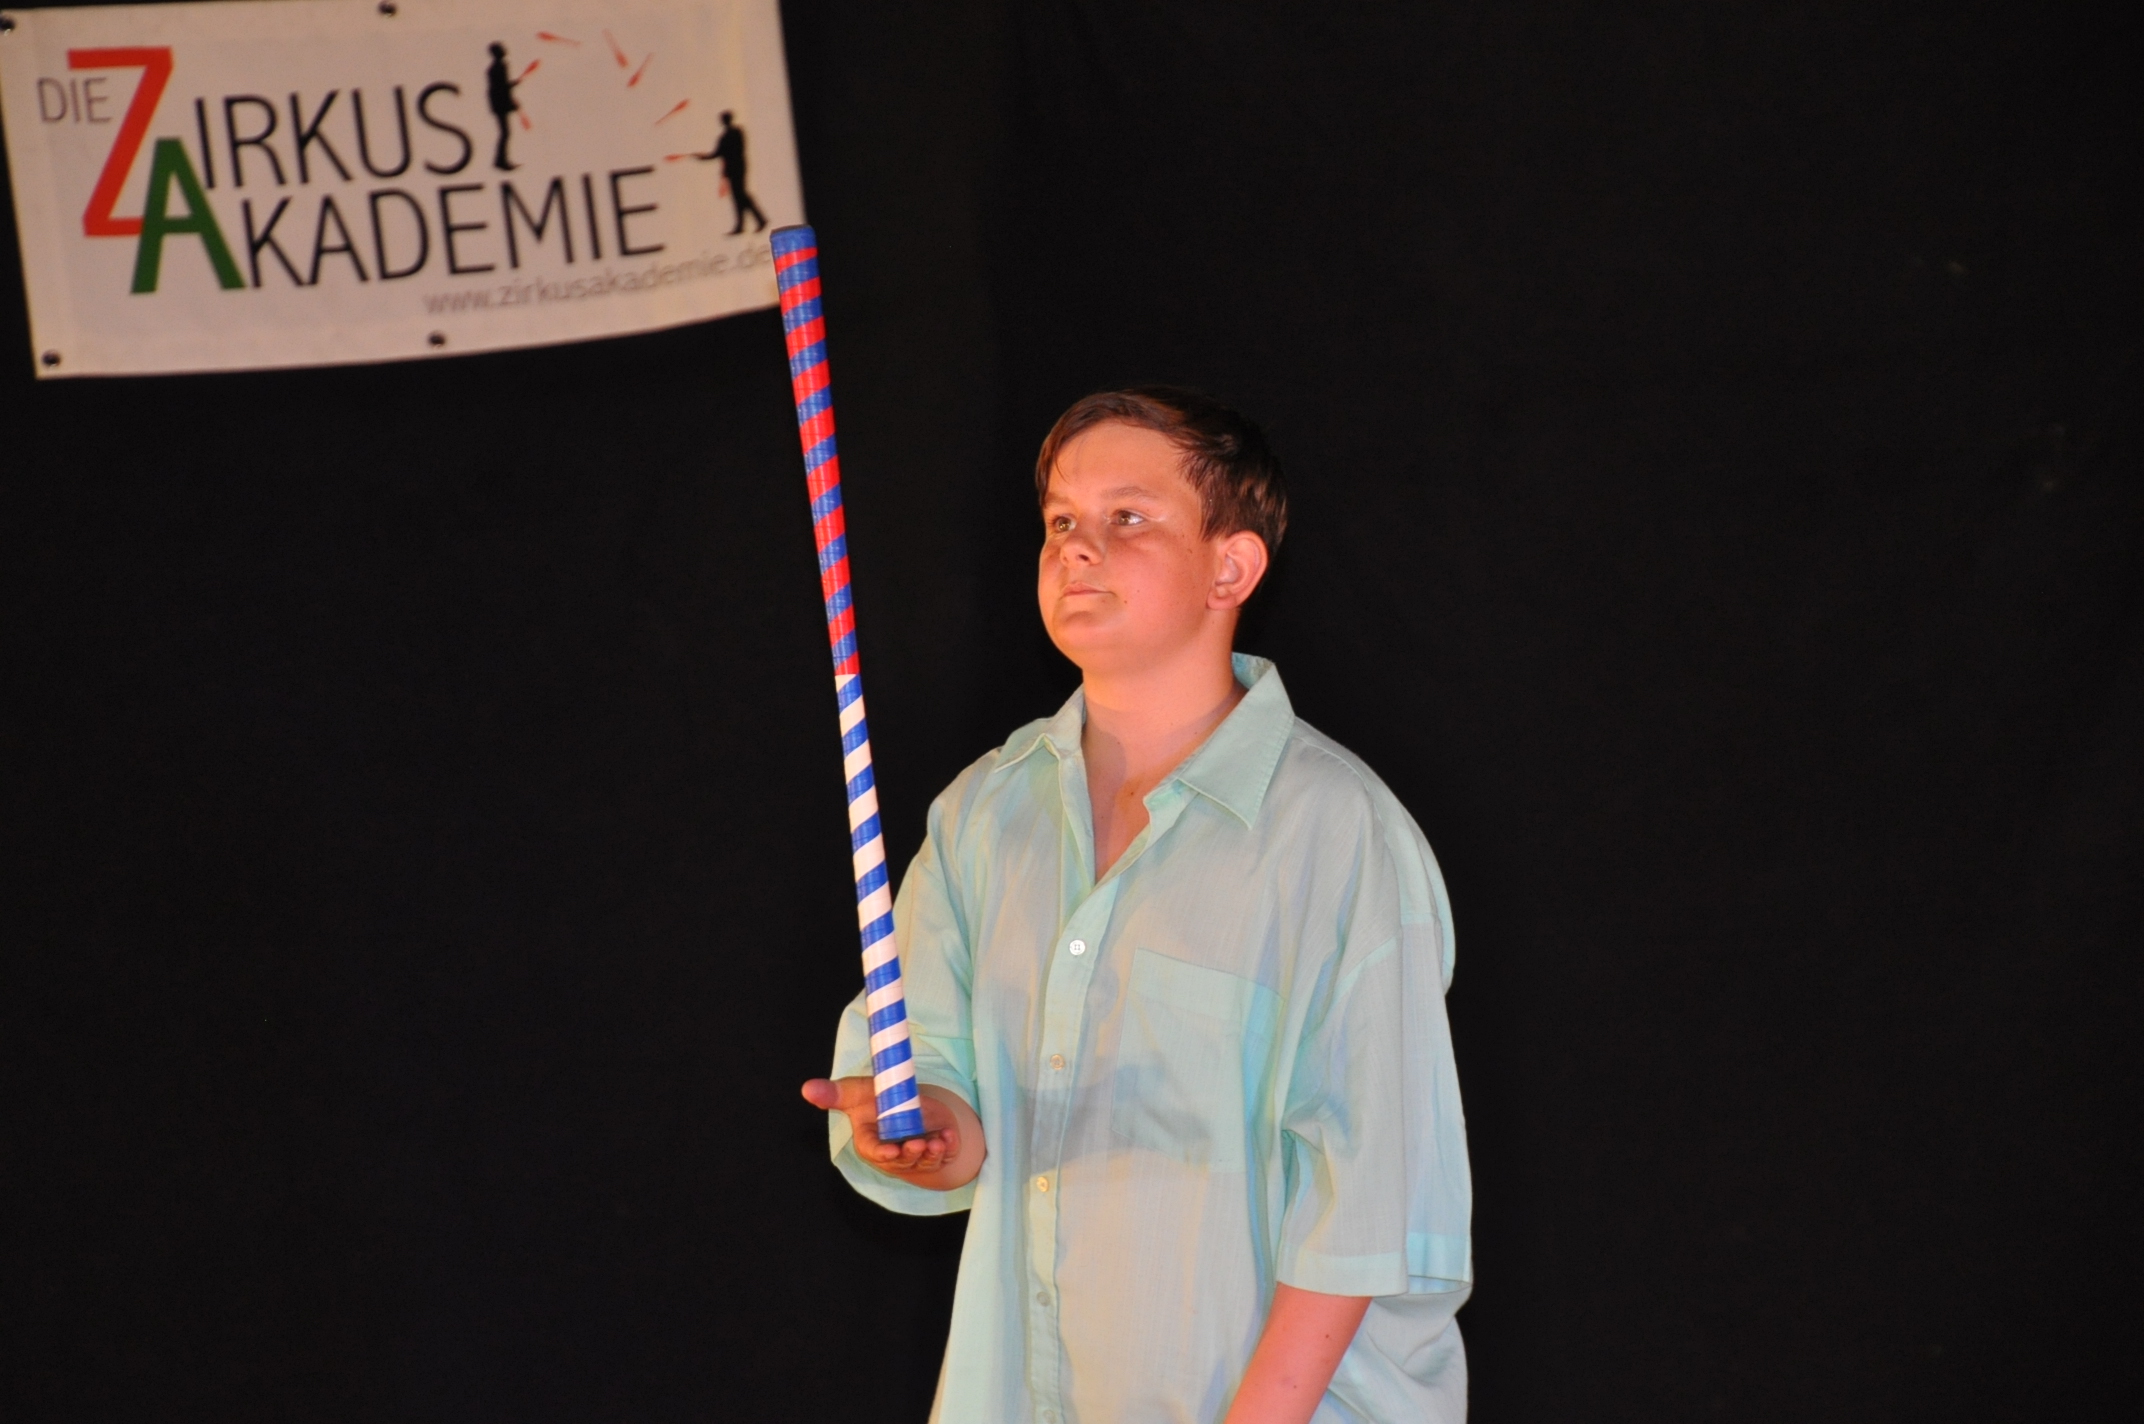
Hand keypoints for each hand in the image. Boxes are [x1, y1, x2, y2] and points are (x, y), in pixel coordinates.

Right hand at [800, 1077, 982, 1188]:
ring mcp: (916, 1155)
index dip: (882, 1154)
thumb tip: (806, 1088)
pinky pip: (945, 1155)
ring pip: (924, 1162)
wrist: (908, 1103)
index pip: (875, 1151)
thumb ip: (834, 1094)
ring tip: (937, 1143)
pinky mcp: (937, 1151)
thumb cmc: (878, 1100)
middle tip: (917, 1143)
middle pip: (901, 1160)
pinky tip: (951, 1136)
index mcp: (871, 1142)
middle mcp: (894, 1153)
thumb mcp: (857, 1093)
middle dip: (910, 1154)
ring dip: (932, 1155)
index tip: (890, 1151)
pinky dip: (950, 1147)